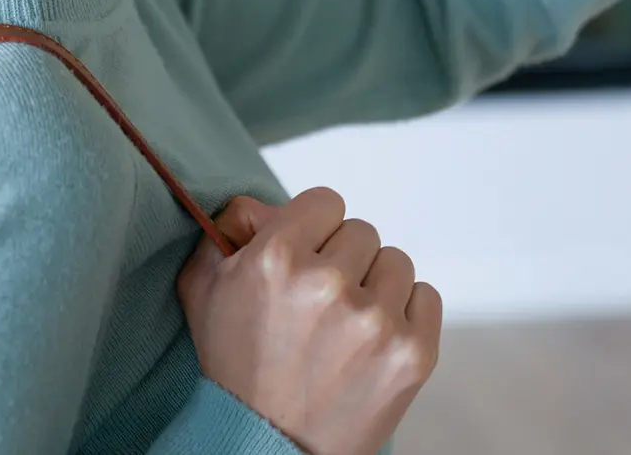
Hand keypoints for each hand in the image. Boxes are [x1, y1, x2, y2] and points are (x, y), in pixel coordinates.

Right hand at [177, 188, 441, 454]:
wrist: (266, 448)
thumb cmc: (236, 368)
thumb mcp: (204, 289)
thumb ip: (227, 228)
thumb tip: (265, 204)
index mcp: (275, 258)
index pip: (326, 201)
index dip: (314, 229)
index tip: (307, 257)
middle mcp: (326, 283)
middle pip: (362, 232)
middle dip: (343, 260)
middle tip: (321, 302)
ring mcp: (374, 320)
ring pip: (396, 262)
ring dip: (374, 286)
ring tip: (347, 326)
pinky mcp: (412, 352)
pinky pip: (426, 296)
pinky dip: (405, 313)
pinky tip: (375, 340)